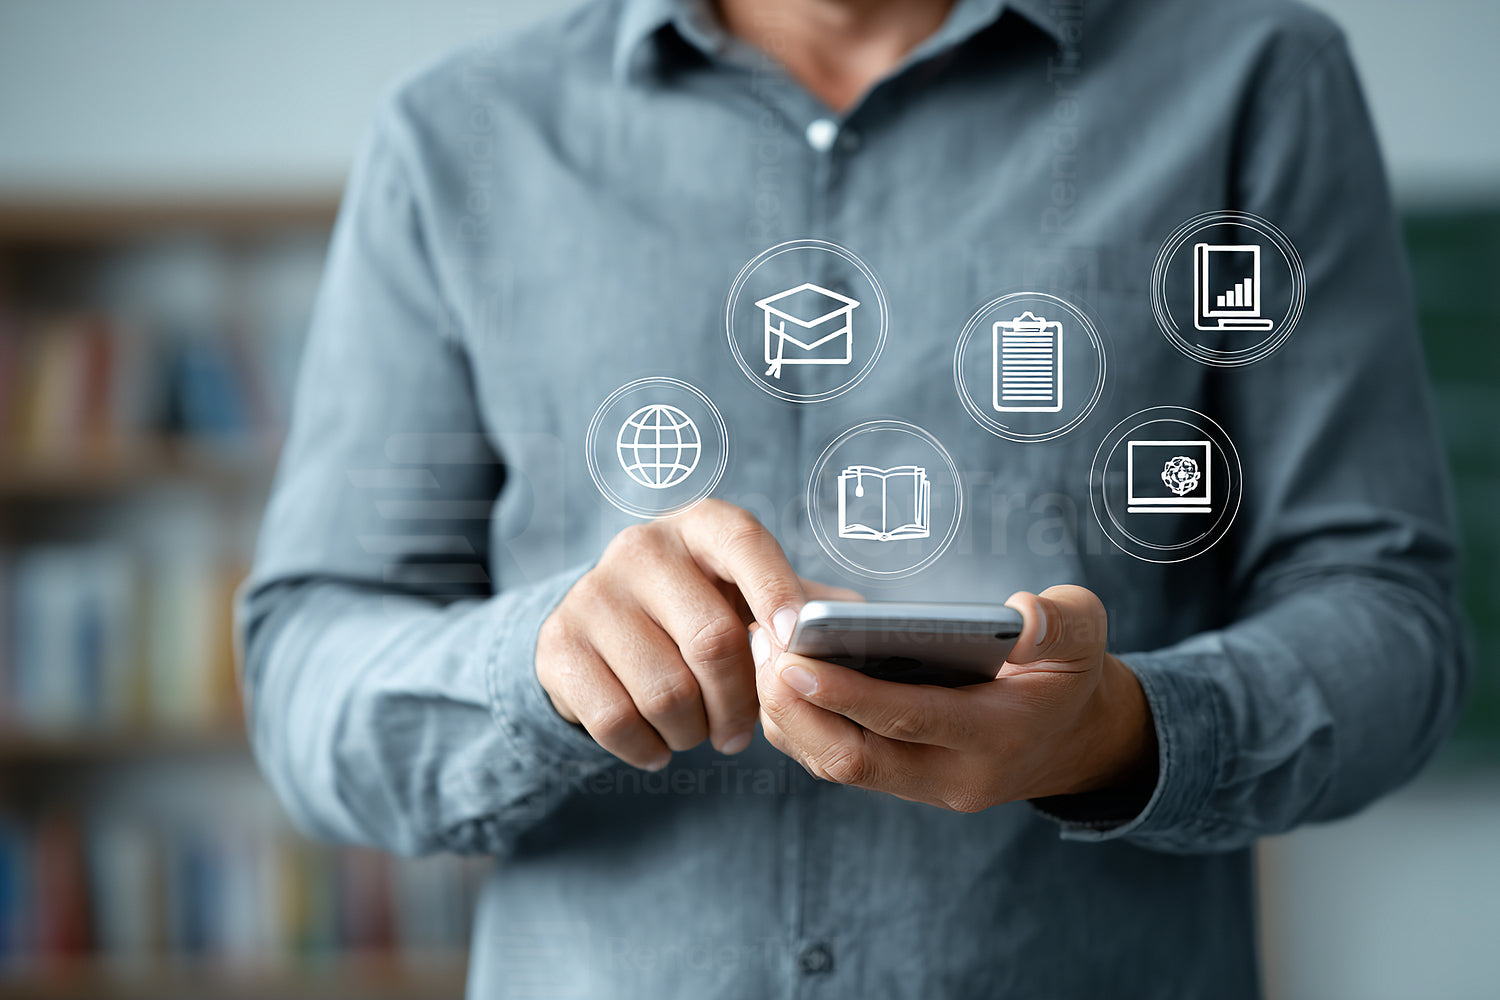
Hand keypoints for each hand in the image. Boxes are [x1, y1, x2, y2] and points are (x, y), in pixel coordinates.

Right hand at [537, 500, 856, 769]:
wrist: (605, 631)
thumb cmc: (708, 612)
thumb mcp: (756, 597)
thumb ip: (811, 608)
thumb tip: (868, 631)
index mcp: (703, 526)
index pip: (746, 544)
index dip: (777, 594)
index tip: (797, 644)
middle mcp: (642, 547)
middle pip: (712, 640)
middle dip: (740, 702)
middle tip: (745, 732)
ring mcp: (592, 593)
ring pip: (665, 691)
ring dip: (695, 732)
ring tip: (702, 731)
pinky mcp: (558, 644)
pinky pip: (615, 719)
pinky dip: (648, 748)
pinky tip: (659, 744)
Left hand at [755, 585, 1157, 812]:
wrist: (1075, 740)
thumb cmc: (1069, 673)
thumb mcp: (1084, 636)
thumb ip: (1058, 622)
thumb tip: (1020, 616)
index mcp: (997, 735)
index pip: (908, 719)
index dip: (847, 693)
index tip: (794, 660)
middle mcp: (954, 775)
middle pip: (854, 758)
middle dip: (797, 709)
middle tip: (759, 650)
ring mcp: (923, 786)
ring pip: (836, 766)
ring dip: (789, 716)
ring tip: (758, 653)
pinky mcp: (900, 781)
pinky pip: (836, 762)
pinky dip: (800, 724)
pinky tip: (776, 675)